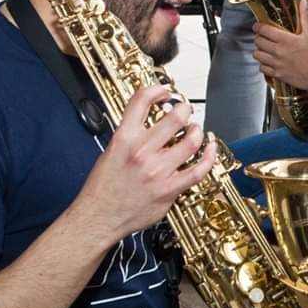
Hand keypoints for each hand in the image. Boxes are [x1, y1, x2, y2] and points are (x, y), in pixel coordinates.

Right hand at [71, 84, 214, 244]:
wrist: (98, 217)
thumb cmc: (102, 188)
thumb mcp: (109, 151)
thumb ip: (129, 135)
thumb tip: (146, 120)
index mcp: (124, 139)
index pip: (142, 100)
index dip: (157, 90)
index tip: (164, 92)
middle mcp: (142, 152)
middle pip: (175, 118)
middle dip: (185, 109)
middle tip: (186, 110)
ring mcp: (157, 171)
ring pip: (191, 142)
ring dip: (197, 132)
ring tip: (196, 130)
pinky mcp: (169, 189)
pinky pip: (197, 170)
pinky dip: (209, 157)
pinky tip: (210, 150)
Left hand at [252, 0, 307, 92]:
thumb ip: (305, 17)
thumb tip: (303, 2)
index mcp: (286, 40)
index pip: (263, 30)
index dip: (257, 26)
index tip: (258, 26)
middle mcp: (279, 52)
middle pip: (257, 41)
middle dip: (258, 37)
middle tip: (263, 36)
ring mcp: (277, 64)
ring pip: (257, 55)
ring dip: (259, 50)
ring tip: (265, 49)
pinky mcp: (278, 75)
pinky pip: (262, 68)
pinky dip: (263, 64)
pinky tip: (269, 61)